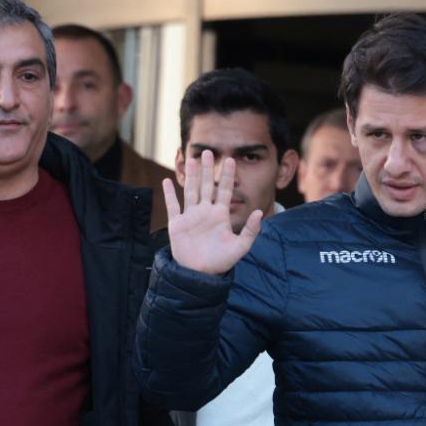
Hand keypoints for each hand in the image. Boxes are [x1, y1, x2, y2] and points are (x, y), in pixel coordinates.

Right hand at [164, 149, 262, 274]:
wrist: (201, 274)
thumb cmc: (222, 261)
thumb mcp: (241, 247)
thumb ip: (251, 230)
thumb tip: (258, 212)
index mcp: (220, 215)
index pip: (225, 191)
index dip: (227, 176)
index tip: (230, 160)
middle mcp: (205, 212)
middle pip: (207, 186)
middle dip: (208, 170)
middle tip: (209, 152)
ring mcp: (191, 217)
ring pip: (191, 191)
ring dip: (192, 176)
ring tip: (192, 159)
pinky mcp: (178, 225)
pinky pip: (173, 206)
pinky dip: (169, 195)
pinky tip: (167, 181)